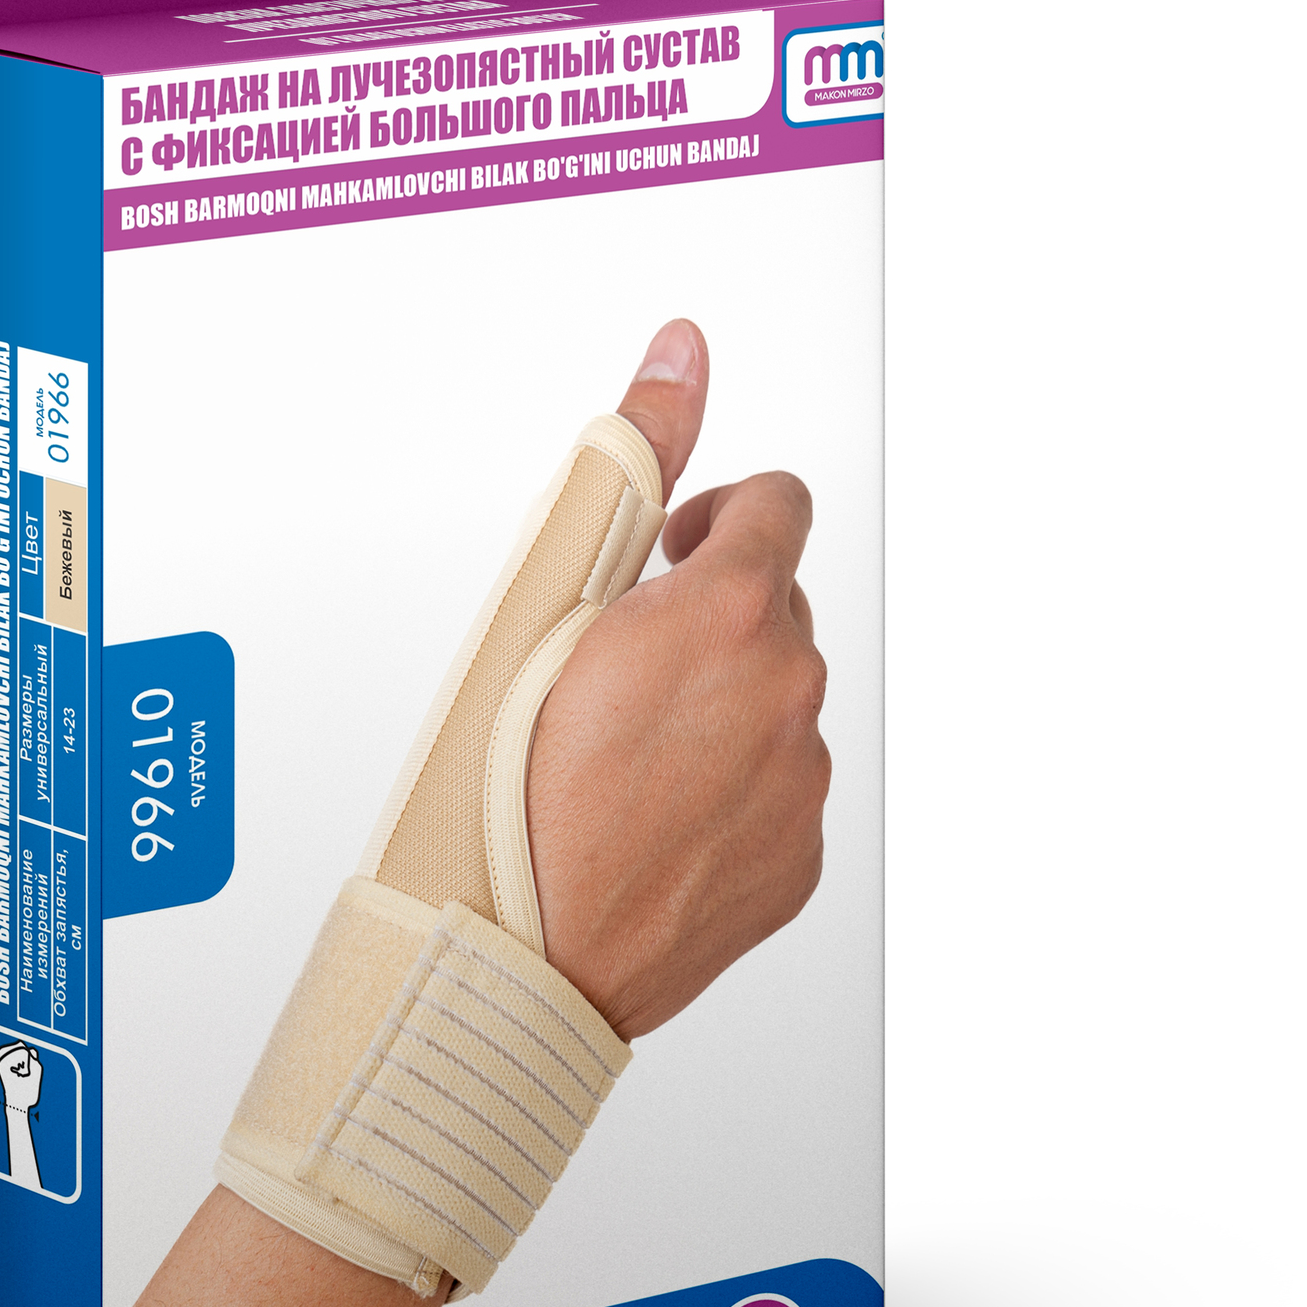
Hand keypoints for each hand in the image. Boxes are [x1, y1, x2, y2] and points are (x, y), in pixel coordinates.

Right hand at [526, 320, 830, 1040]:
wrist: (514, 956)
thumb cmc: (503, 789)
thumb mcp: (543, 600)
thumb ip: (629, 459)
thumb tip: (682, 350)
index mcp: (730, 613)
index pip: (779, 506)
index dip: (715, 519)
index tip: (669, 556)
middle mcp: (789, 693)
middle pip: (772, 613)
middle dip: (707, 622)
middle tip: (615, 672)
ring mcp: (802, 785)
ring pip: (776, 707)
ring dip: (719, 710)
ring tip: (623, 759)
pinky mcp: (799, 861)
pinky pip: (780, 796)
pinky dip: (729, 793)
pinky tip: (650, 819)